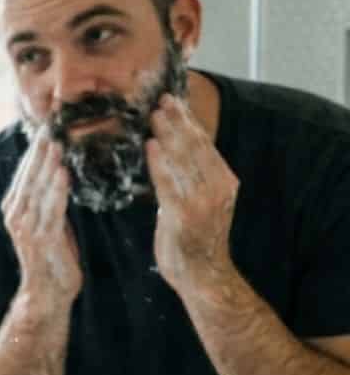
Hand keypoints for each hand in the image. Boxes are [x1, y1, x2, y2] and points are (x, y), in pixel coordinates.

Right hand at [2, 129, 82, 310]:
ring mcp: (26, 227)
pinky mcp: (41, 238)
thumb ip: (50, 201)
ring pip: (38, 189)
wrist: (48, 292)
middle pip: (28, 177)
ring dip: (48, 165)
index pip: (24, 174)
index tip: (45, 129)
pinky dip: (58, 189)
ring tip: (57, 143)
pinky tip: (64, 172)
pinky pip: (52, 208)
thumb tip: (61, 173)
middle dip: (39, 152)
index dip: (34, 151)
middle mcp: (16, 215)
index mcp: (15, 209)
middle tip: (49, 127)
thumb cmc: (52, 257)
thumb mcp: (49, 223)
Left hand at [147, 94, 239, 295]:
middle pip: (196, 146)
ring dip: (169, 134)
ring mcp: (203, 201)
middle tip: (161, 98)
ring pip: (185, 160)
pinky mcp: (185, 215)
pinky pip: (170, 183)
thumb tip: (170, 149)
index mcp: (224, 181)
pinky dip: (160, 163)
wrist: (203, 276)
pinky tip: (150, 145)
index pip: (204, 144)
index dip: (188, 120)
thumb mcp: (197, 200)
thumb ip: (189, 177)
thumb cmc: (194, 238)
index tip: (173, 100)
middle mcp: (218, 187)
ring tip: (154, 114)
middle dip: (178, 120)